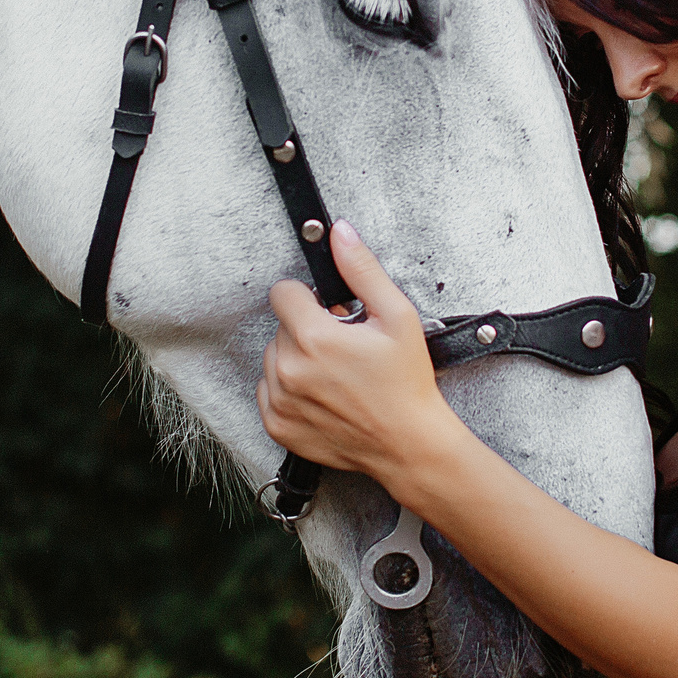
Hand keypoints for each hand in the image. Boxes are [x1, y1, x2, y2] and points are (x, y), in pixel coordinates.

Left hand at [259, 221, 461, 491]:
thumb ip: (362, 270)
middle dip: (308, 329)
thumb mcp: (397, 316)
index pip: (283, 292)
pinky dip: (289, 390)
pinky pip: (268, 391)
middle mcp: (288, 369)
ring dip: (297, 359)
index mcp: (313, 337)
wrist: (408, 444)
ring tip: (335, 373)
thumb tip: (340, 233)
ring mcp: (280, 401)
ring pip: (273, 358)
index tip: (331, 313)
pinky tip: (323, 395)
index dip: (309, 298)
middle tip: (344, 348)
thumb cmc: (407, 383)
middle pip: (281, 326)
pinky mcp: (277, 425)